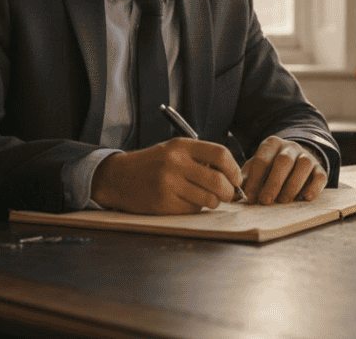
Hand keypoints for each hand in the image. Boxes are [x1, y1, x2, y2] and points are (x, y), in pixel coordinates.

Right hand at [90, 138, 241, 213]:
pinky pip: (192, 209)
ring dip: (213, 202)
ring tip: (206, 198)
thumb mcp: (175, 150)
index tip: (236, 179)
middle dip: (229, 192)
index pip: (220, 154)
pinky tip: (186, 201)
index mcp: (182, 146)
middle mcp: (176, 163)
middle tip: (228, 194)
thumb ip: (201, 158)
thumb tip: (232, 176)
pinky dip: (195, 208)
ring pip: (208, 199)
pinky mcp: (163, 203)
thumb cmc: (152, 164)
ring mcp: (169, 184)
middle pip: (218, 180)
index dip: (234, 169)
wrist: (119, 177)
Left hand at [242, 136, 326, 204]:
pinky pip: (320, 176)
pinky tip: (305, 198)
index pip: (262, 159)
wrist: (296, 161)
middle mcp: (290, 147)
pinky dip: (314, 188)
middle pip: (284, 161)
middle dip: (274, 183)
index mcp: (272, 144)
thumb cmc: (271, 169)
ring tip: (283, 201)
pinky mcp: (320, 169)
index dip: (255, 180)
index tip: (249, 197)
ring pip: (304, 165)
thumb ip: (246, 180)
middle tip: (265, 201)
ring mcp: (307, 156)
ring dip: (292, 185)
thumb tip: (233, 196)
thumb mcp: (257, 170)